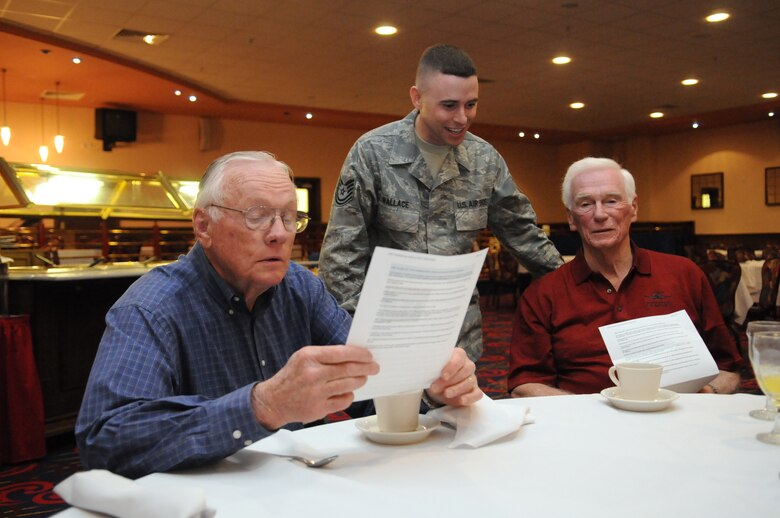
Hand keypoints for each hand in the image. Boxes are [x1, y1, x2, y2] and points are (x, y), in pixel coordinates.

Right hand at [251, 345, 378, 428]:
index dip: (360, 354)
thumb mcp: (303, 357)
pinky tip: (346, 392)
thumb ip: (325, 356)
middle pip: (349, 369)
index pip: (342, 353)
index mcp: (309, 357)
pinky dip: (348, 395)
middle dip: (366, 368)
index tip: (368, 355)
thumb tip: (353, 355)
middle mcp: (313, 374)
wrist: (273, 401)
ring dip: (360, 380)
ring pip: (349, 385)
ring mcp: (316, 392)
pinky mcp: (319, 408)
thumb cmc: (291, 377)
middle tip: (374, 367)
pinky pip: (344, 400)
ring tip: (362, 378)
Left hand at [426, 348, 482, 406]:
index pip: (459, 358)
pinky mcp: (475, 391)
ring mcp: (472, 378)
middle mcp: (468, 365)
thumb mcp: (432, 368)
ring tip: (445, 394)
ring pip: (470, 382)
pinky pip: (477, 394)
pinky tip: (461, 400)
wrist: (437, 385)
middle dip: (450, 381)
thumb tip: (425, 368)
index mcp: (458, 355)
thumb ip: (432, 366)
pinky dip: (470, 397)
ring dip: (457, 389)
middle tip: (436, 387)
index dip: (451, 367)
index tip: (442, 376)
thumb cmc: (435, 373)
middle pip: (465, 371)